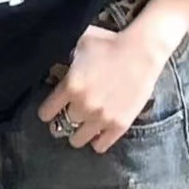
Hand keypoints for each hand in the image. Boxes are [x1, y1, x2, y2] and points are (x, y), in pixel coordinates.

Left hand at [38, 24, 169, 152]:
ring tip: (82, 126)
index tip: (52, 109)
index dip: (47, 111)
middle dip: (63, 121)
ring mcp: (102, 118)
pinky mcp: (120, 124)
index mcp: (70, 86)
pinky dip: (97, 141)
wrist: (143, 50)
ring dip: (78, 133)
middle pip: (61, 127)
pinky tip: (98, 132)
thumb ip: (63, 55)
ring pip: (78, 140)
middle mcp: (83, 106)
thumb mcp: (79, 43)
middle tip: (69, 115)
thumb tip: (51, 57)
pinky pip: (101, 145)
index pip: (46, 113)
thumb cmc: (110, 43)